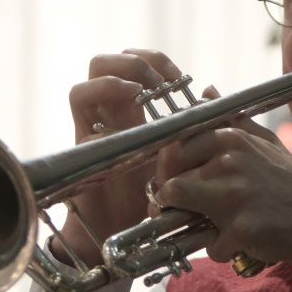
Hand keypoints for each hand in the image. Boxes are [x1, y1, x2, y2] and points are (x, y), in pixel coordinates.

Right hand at [55, 49, 183, 265]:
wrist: (127, 230)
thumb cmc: (155, 191)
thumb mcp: (179, 150)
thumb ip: (190, 122)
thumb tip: (210, 89)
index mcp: (131, 109)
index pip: (132, 64)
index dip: (155, 61)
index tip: (181, 80)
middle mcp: (108, 115)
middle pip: (101, 64)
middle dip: (131, 63)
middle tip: (160, 84)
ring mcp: (92, 132)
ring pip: (82, 89)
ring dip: (112, 82)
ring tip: (139, 94)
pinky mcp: (84, 154)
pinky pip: (82, 123)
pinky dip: (102, 115)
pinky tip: (127, 121)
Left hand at [154, 125, 291, 277]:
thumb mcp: (267, 143)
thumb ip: (233, 120)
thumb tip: (206, 92)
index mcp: (232, 139)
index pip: (173, 149)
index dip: (170, 171)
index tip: (179, 182)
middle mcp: (229, 162)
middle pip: (171, 184)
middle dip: (176, 202)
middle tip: (192, 210)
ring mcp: (233, 195)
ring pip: (180, 212)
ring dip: (192, 224)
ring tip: (214, 226)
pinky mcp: (239, 228)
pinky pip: (210, 244)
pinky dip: (222, 249)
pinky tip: (241, 242)